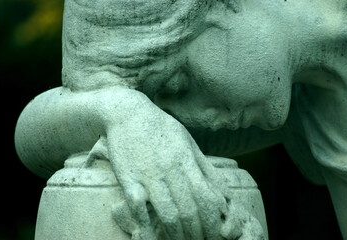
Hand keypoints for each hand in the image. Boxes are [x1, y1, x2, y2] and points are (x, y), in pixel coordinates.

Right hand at [103, 107, 228, 238]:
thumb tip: (219, 188)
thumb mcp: (186, 141)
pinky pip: (139, 209)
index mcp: (186, 159)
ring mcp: (148, 176)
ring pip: (167, 213)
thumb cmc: (160, 128)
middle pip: (189, 209)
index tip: (213, 232)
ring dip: (176, 234)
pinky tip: (152, 237)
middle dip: (196, 232)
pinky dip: (147, 227)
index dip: (212, 219)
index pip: (206, 196)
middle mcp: (170, 169)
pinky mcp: (128, 180)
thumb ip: (202, 165)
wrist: (127, 114)